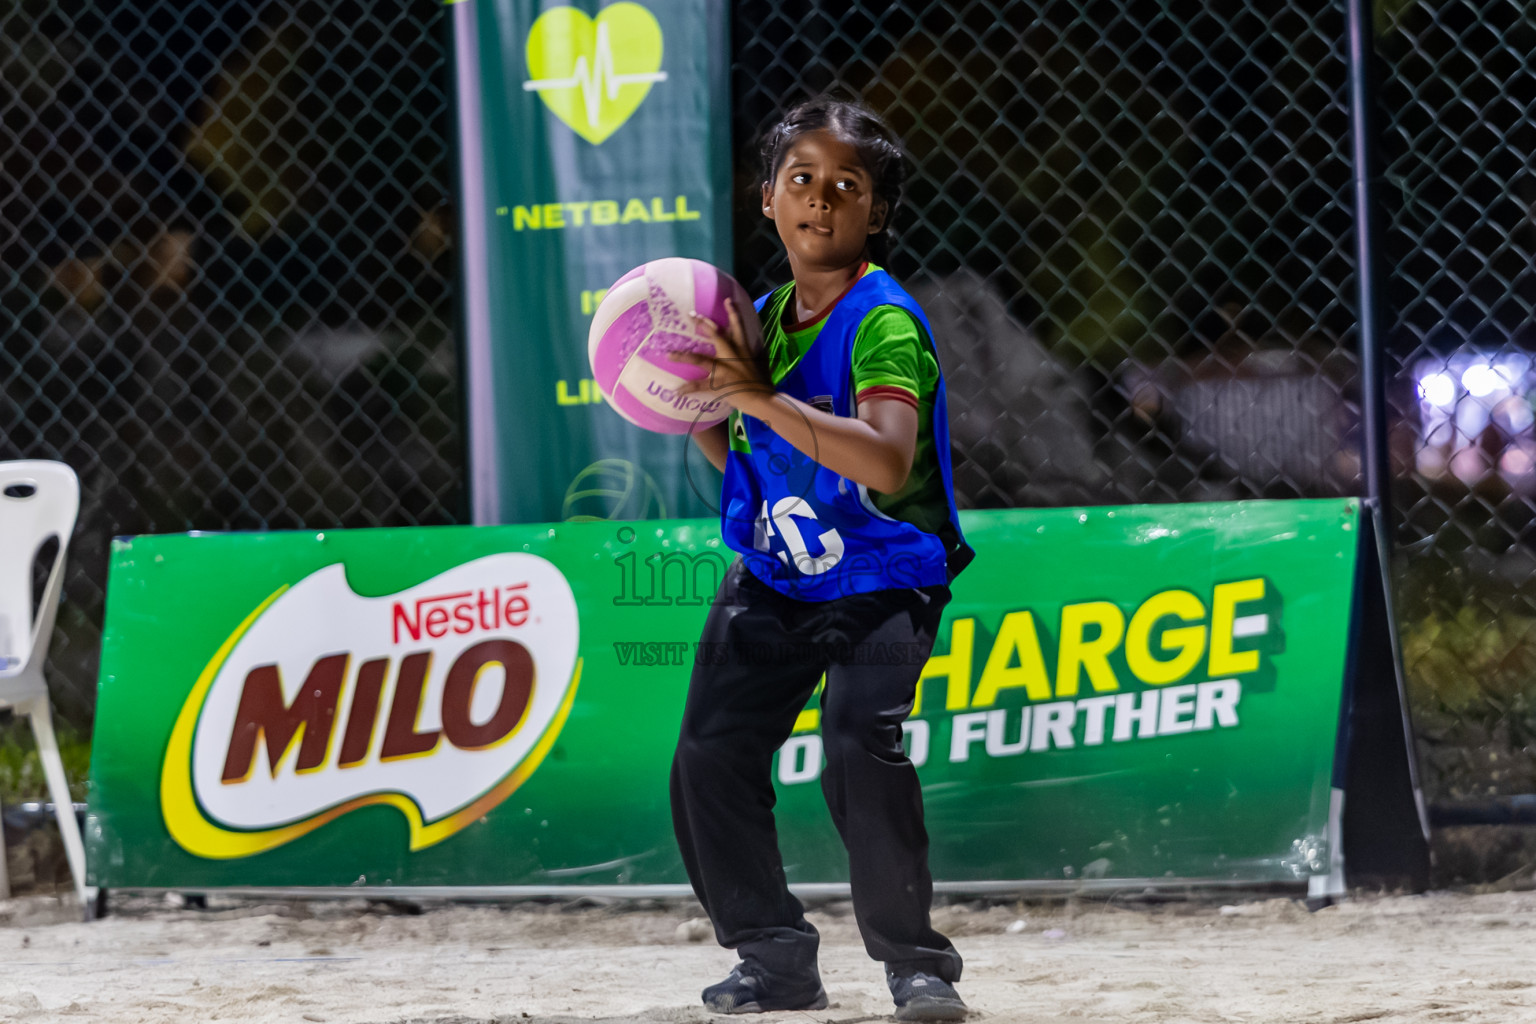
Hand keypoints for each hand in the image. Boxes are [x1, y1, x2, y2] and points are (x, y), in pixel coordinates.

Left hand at [672, 299, 773, 416]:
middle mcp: (732, 356)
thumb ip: (758, 353)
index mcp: (743, 349)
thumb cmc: (763, 382)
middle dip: (703, 325)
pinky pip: (700, 385)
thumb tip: (761, 345)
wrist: (762, 399)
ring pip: (700, 359)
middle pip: (716, 336)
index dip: (733, 313)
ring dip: (683, 356)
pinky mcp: (718, 384)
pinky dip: (688, 389)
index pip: (739, 327)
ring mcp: (724, 369)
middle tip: (691, 315)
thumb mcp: (762, 363)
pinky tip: (678, 391)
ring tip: (669, 354)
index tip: (728, 300)